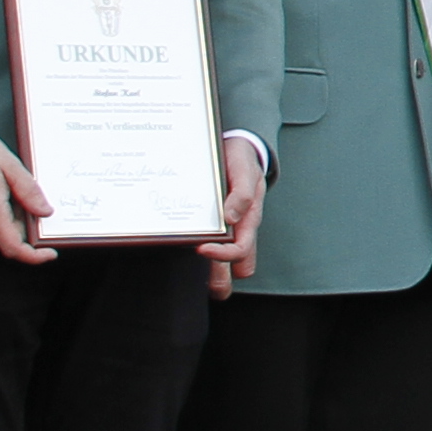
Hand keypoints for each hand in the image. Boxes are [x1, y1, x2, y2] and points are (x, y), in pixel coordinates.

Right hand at [0, 123, 57, 263]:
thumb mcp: (10, 164)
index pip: (14, 247)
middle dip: (26, 222)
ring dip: (14, 215)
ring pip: (2, 229)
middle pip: (11, 236)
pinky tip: (0, 189)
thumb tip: (45, 211)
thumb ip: (29, 191)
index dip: (34, 256)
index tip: (50, 253)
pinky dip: (2, 212)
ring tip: (9, 185)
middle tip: (27, 194)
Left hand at [202, 142, 264, 295]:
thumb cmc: (241, 160)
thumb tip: (233, 216)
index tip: (201, 248)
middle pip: (237, 270)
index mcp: (249, 220)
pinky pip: (210, 249)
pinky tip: (183, 252)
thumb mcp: (245, 169)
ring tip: (190, 279)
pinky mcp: (215, 228)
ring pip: (226, 267)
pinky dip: (199, 257)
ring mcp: (229, 232)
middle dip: (219, 280)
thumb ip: (242, 192)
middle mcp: (240, 231)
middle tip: (199, 280)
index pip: (241, 250)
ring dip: (211, 275)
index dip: (223, 256)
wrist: (236, 150)